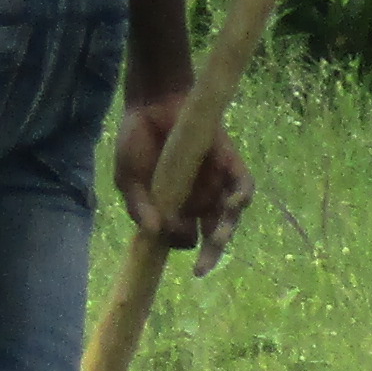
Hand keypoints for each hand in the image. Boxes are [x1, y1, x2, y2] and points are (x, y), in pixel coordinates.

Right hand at [111, 81, 249, 256]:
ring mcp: (215, 181)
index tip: (166, 241)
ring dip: (226, 230)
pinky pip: (243, 183)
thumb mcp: (128, 178)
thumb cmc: (137, 140)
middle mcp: (199, 199)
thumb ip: (138, 205)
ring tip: (217, 239)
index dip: (177, 242)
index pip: (183, 237)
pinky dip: (242, 195)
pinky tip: (234, 202)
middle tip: (201, 269)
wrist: (152, 101)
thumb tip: (152, 232)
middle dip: (210, 254)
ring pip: (229, 215)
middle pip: (212, 234)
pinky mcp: (228, 161)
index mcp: (175, 207)